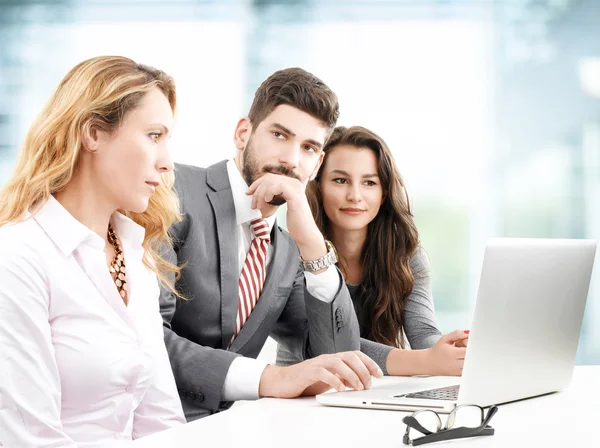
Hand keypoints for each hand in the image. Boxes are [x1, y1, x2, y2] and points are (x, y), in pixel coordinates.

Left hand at [247, 173, 326, 260]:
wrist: (305, 233)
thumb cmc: (295, 221)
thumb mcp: (284, 204)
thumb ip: (276, 195)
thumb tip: (259, 190)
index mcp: (292, 184)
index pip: (270, 177)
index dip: (257, 184)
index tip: (248, 193)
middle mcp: (295, 183)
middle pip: (269, 178)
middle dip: (257, 190)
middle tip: (253, 204)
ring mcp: (296, 188)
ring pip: (272, 181)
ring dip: (261, 194)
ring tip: (259, 206)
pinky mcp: (296, 196)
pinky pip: (279, 187)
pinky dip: (270, 192)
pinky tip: (267, 200)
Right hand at [258, 351, 383, 398]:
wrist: (282, 381)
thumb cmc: (305, 381)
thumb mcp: (328, 379)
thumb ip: (342, 378)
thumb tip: (359, 381)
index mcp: (333, 359)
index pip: (355, 355)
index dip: (369, 363)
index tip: (379, 374)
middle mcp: (327, 358)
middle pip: (350, 356)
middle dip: (363, 369)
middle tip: (369, 384)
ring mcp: (318, 363)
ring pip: (339, 363)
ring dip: (352, 375)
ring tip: (358, 387)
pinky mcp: (308, 372)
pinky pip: (324, 373)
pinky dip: (334, 380)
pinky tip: (340, 388)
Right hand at [423, 330, 468, 375]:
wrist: (429, 363)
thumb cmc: (437, 351)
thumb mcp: (444, 339)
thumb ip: (457, 334)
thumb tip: (468, 333)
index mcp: (453, 354)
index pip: (469, 349)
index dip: (469, 345)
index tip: (465, 343)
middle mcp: (456, 364)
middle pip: (472, 357)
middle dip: (470, 351)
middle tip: (463, 348)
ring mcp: (458, 371)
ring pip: (472, 364)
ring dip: (469, 359)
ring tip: (461, 356)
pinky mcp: (459, 375)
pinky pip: (469, 370)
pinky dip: (467, 365)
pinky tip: (460, 361)